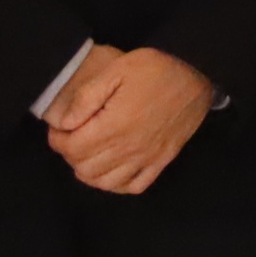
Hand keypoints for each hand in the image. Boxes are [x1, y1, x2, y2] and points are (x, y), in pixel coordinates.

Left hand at [46, 45, 218, 196]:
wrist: (198, 76)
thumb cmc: (156, 70)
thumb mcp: (117, 69)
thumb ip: (87, 96)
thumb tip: (65, 123)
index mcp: (114, 126)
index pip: (72, 148)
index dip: (57, 140)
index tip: (59, 128)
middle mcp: (128, 149)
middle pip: (84, 169)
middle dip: (70, 155)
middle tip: (72, 137)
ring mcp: (146, 159)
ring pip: (105, 183)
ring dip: (89, 171)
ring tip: (88, 152)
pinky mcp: (160, 162)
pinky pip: (133, 186)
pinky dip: (116, 184)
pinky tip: (112, 168)